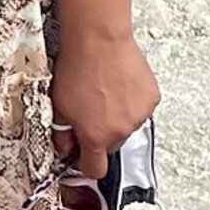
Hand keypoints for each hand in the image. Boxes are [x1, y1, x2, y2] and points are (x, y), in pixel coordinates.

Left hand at [48, 28, 159, 183]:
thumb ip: (62, 133)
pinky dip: (131, 102)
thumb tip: (65, 146)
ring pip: (126, 126)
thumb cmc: (78, 67)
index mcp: (96, 136)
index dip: (86, 165)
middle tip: (91, 112)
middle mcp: (121, 130)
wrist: (99, 40)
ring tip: (105, 93)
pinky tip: (119, 85)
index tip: (83, 157)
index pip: (95, 169)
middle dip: (101, 135)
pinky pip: (140, 109)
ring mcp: (139, 115)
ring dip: (117, 117)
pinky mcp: (151, 99)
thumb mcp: (57, 105)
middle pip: (111, 146)